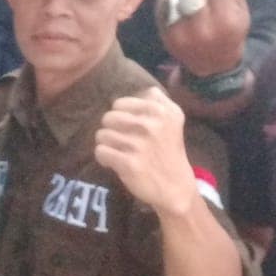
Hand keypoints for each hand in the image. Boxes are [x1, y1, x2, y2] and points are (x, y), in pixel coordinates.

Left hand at [94, 85, 198, 215]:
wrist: (175, 186)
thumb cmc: (170, 150)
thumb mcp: (175, 119)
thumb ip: (159, 100)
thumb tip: (144, 89)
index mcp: (159, 111)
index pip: (119, 104)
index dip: (119, 116)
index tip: (127, 128)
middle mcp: (150, 126)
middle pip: (108, 118)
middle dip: (111, 130)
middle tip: (120, 141)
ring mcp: (139, 145)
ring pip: (102, 135)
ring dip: (107, 145)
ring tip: (118, 152)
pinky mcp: (129, 163)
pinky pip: (100, 151)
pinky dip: (104, 158)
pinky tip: (114, 162)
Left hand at [159, 0, 254, 76]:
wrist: (212, 68)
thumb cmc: (230, 33)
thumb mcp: (240, 9)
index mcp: (227, 18)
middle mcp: (204, 26)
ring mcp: (183, 33)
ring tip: (194, 5)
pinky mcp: (167, 36)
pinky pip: (165, 5)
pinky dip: (171, 2)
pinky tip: (181, 11)